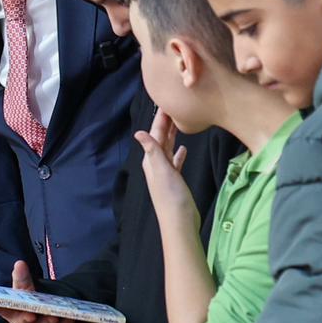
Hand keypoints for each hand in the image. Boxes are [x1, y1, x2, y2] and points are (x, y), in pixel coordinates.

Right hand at [0, 259, 74, 322]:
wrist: (41, 321)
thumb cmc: (27, 304)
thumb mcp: (23, 292)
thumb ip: (22, 280)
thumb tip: (20, 264)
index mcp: (11, 312)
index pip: (0, 308)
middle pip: (23, 322)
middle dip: (27, 318)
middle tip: (31, 315)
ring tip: (54, 315)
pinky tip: (70, 317)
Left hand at [135, 109, 196, 227]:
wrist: (179, 221)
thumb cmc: (171, 197)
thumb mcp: (162, 171)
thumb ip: (152, 151)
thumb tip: (138, 132)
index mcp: (151, 160)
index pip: (154, 134)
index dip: (160, 118)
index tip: (166, 101)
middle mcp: (156, 165)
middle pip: (160, 139)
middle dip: (165, 123)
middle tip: (174, 105)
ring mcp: (165, 173)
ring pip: (167, 148)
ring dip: (171, 135)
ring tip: (178, 122)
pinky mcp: (174, 181)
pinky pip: (174, 162)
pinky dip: (177, 153)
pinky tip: (183, 148)